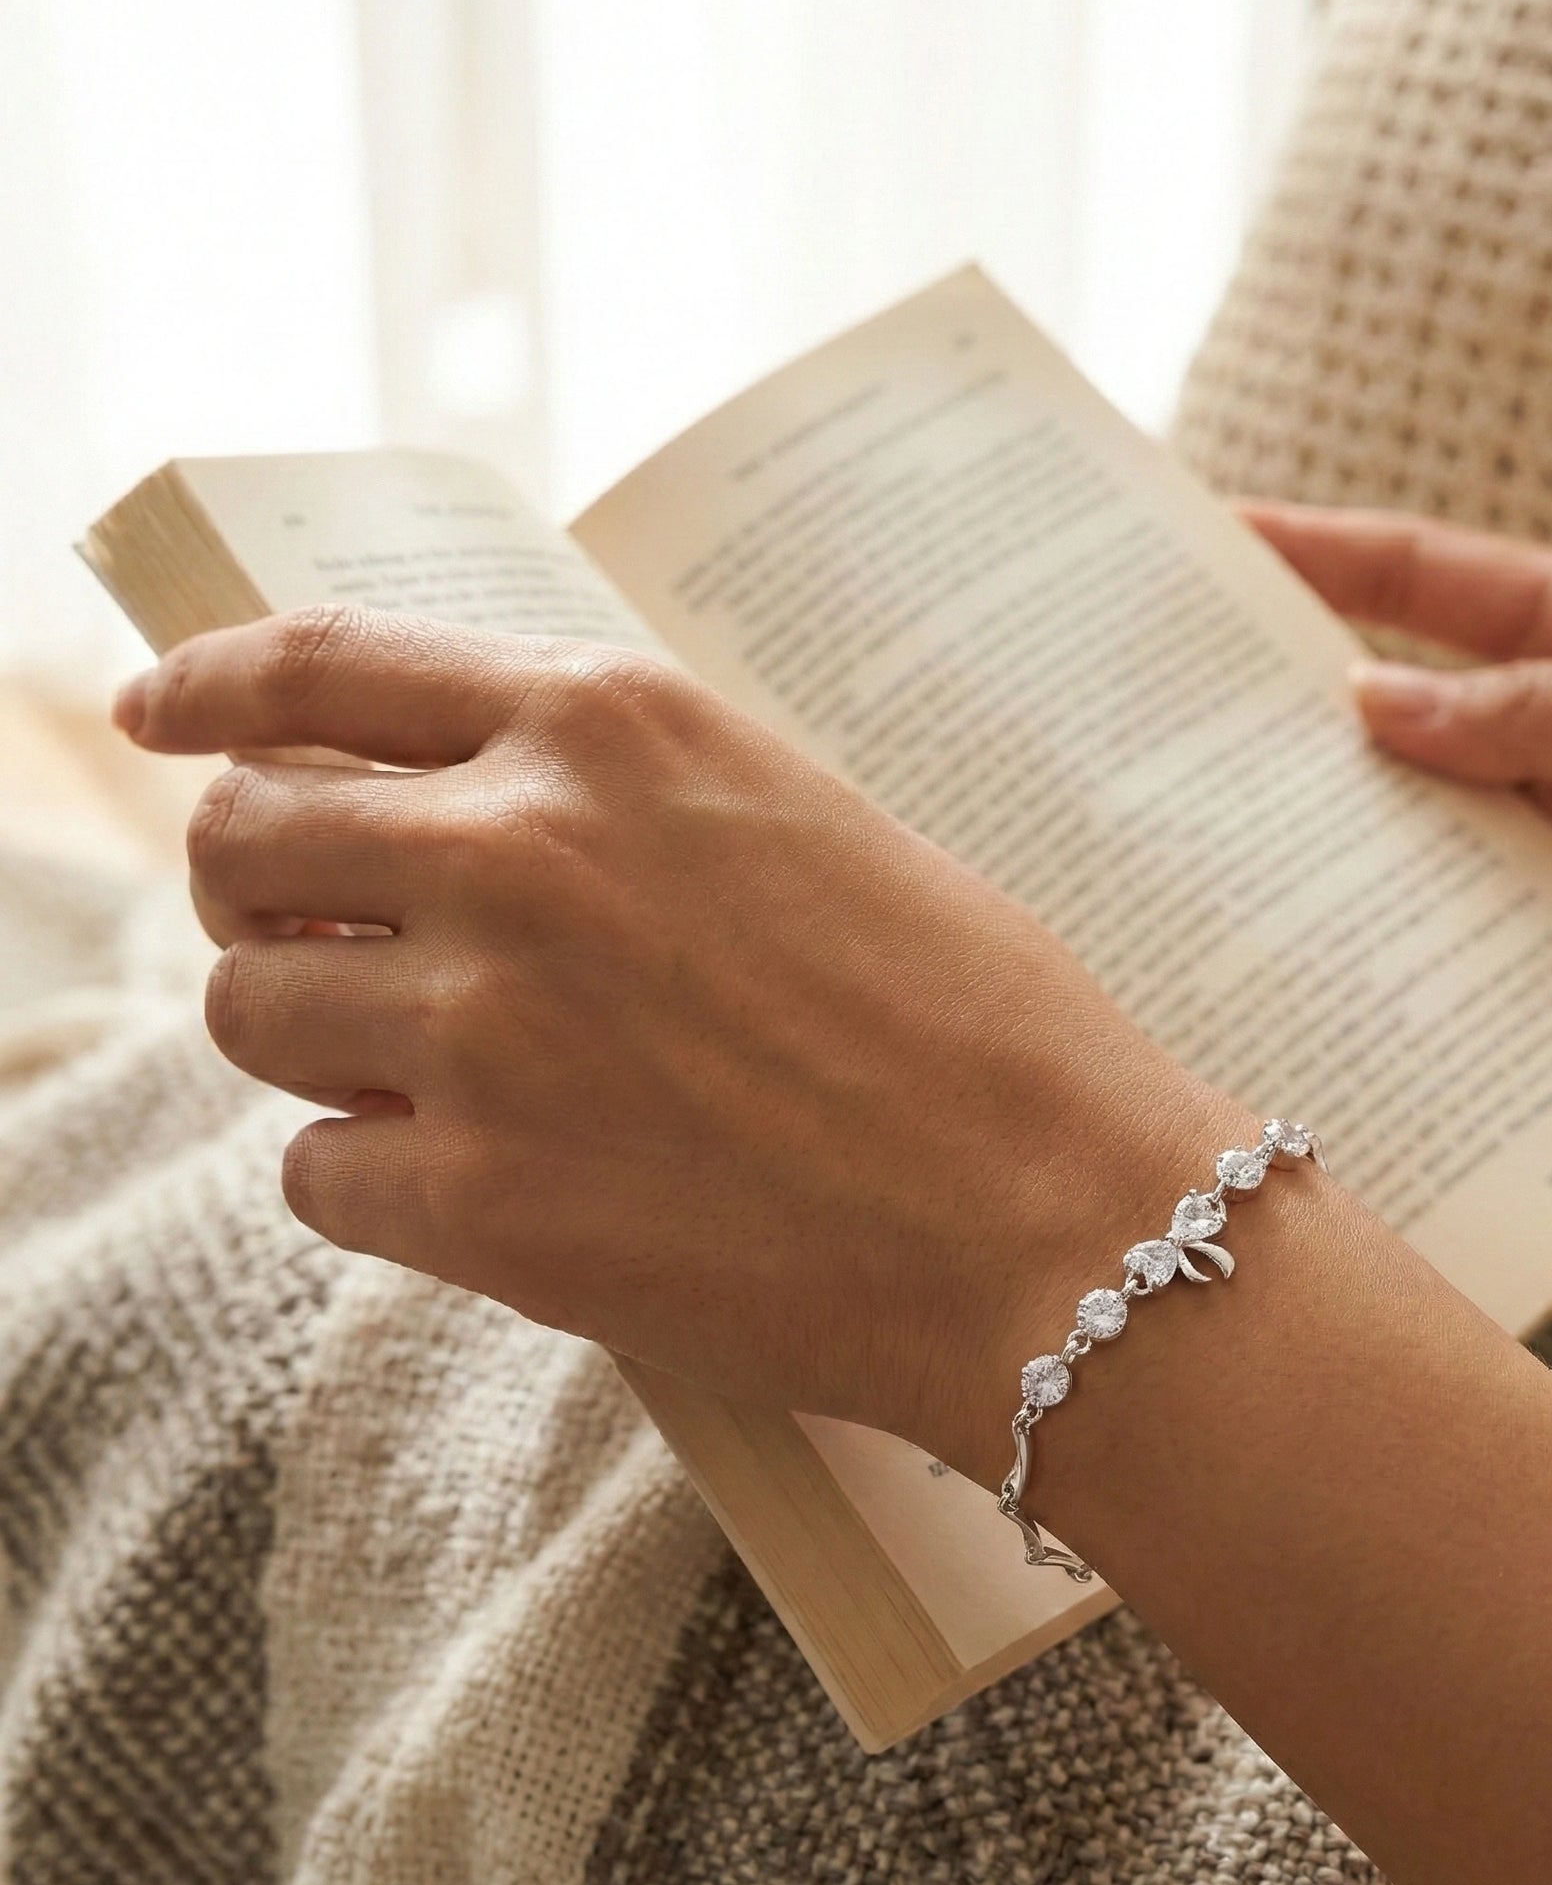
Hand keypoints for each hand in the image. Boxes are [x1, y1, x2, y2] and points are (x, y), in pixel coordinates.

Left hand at [114, 606, 1233, 1459]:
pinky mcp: (480, 1200)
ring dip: (310, 1036)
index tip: (163, 716)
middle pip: (248, 838)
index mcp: (614, 725)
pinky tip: (478, 1183)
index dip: (211, 687)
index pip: (323, 665)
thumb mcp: (798, 825)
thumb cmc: (974, 1019)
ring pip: (253, 1007)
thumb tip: (466, 822)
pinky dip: (373, 1178)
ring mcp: (486, 1025)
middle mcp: (521, 847)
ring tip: (418, 1072)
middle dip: (257, 885)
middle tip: (312, 931)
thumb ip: (620, 798)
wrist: (1055, 1219)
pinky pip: (317, 1173)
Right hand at [1247, 505, 1551, 1072]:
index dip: (1323, 554)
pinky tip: (1345, 947)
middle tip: (1178, 714)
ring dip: (1344, 835)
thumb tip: (1374, 702)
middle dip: (1297, 706)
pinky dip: (1418, 940)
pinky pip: (1486, 934)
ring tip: (1226, 839)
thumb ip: (1545, 712)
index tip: (1215, 538)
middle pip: (1408, 710)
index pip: (1436, 582)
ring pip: (1432, 830)